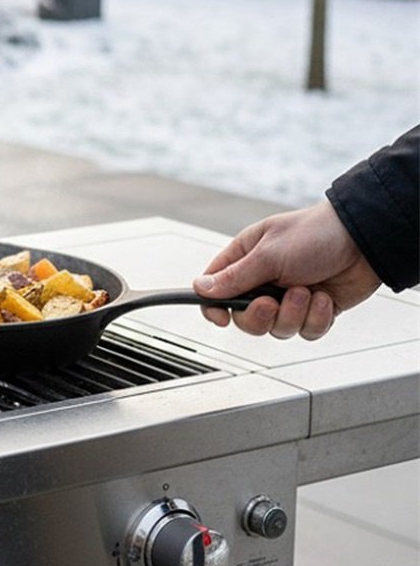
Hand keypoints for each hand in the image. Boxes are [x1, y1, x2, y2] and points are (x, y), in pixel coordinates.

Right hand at [192, 201, 380, 338]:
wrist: (366, 241)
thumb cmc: (316, 234)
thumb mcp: (268, 254)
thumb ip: (234, 277)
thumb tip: (201, 288)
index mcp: (245, 260)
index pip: (215, 289)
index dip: (214, 307)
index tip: (221, 318)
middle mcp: (264, 281)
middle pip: (245, 318)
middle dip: (260, 316)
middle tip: (271, 302)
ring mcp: (289, 298)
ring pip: (276, 328)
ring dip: (293, 314)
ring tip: (307, 292)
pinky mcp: (313, 311)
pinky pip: (305, 331)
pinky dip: (316, 319)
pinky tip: (324, 298)